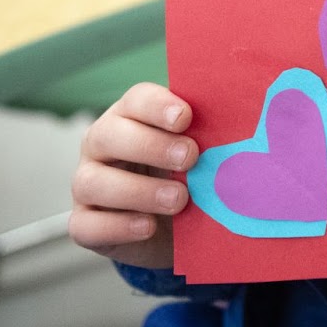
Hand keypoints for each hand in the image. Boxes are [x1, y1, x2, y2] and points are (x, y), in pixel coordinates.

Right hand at [69, 82, 197, 268]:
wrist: (173, 224)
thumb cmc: (188, 173)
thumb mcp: (200, 151)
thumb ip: (210, 134)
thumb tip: (242, 123)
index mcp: (130, 116)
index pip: (136, 99)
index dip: (158, 106)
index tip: (186, 117)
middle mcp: (101, 145)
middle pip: (109, 134)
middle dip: (150, 145)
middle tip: (190, 157)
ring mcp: (87, 183)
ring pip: (92, 182)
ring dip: (138, 191)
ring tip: (178, 200)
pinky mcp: (84, 222)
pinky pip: (86, 225)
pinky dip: (118, 226)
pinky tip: (148, 226)